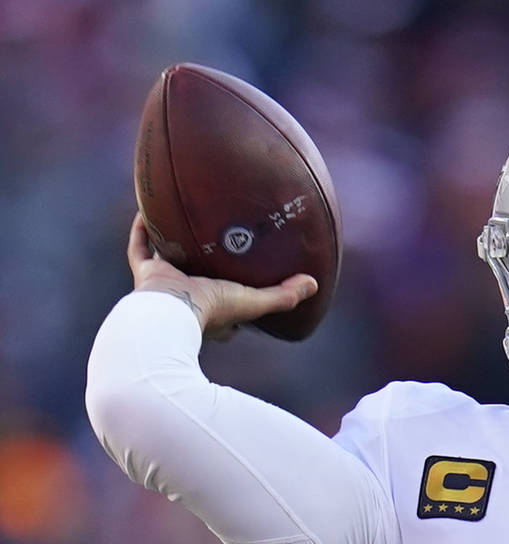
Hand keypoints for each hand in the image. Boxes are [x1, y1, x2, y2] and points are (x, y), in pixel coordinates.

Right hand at [127, 213, 316, 338]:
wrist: (170, 310)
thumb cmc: (212, 310)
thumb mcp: (253, 302)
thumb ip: (283, 295)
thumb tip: (313, 284)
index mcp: (213, 313)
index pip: (230, 311)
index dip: (240, 301)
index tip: (250, 285)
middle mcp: (188, 300)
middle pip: (199, 281)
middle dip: (206, 267)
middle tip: (216, 245)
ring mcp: (165, 286)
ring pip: (168, 262)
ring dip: (173, 245)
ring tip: (183, 222)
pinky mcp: (146, 274)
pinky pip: (139, 249)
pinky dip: (142, 231)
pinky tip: (148, 210)